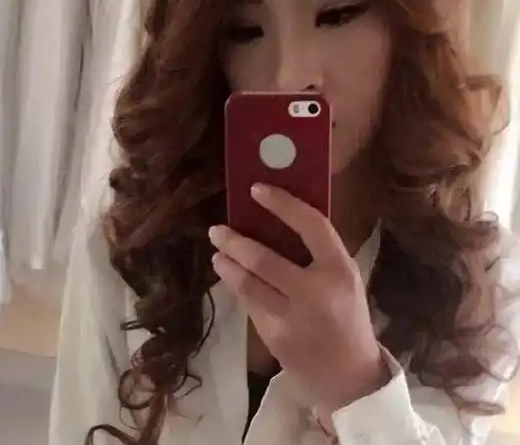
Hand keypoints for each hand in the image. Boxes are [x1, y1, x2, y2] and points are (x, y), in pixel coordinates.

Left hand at [209, 184, 389, 414]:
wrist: (350, 378)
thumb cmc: (348, 318)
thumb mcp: (345, 279)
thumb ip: (318, 253)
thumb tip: (278, 219)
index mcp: (340, 270)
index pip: (311, 225)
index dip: (282, 204)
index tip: (256, 189)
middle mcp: (317, 292)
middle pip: (264, 258)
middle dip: (234, 241)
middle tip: (217, 230)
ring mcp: (292, 318)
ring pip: (247, 283)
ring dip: (226, 265)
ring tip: (217, 254)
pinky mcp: (274, 337)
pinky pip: (249, 304)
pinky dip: (237, 288)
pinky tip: (231, 279)